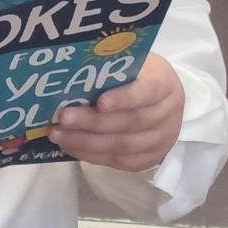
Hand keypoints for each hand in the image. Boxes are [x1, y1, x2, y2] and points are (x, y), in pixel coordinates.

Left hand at [47, 54, 183, 172]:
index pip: (146, 92)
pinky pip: (120, 161)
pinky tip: (72, 146)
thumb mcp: (131, 65)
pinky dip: (92, 155)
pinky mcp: (150, 158)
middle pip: (130, 123)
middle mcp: (168, 114)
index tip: (99, 102)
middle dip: (93, 123)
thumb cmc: (137, 77)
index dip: (123, 98)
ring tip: (59, 135)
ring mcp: (161, 139)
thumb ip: (110, 71)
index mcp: (164, 84)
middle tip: (63, 119)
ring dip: (86, 142)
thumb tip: (70, 78)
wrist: (161, 99)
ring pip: (123, 146)